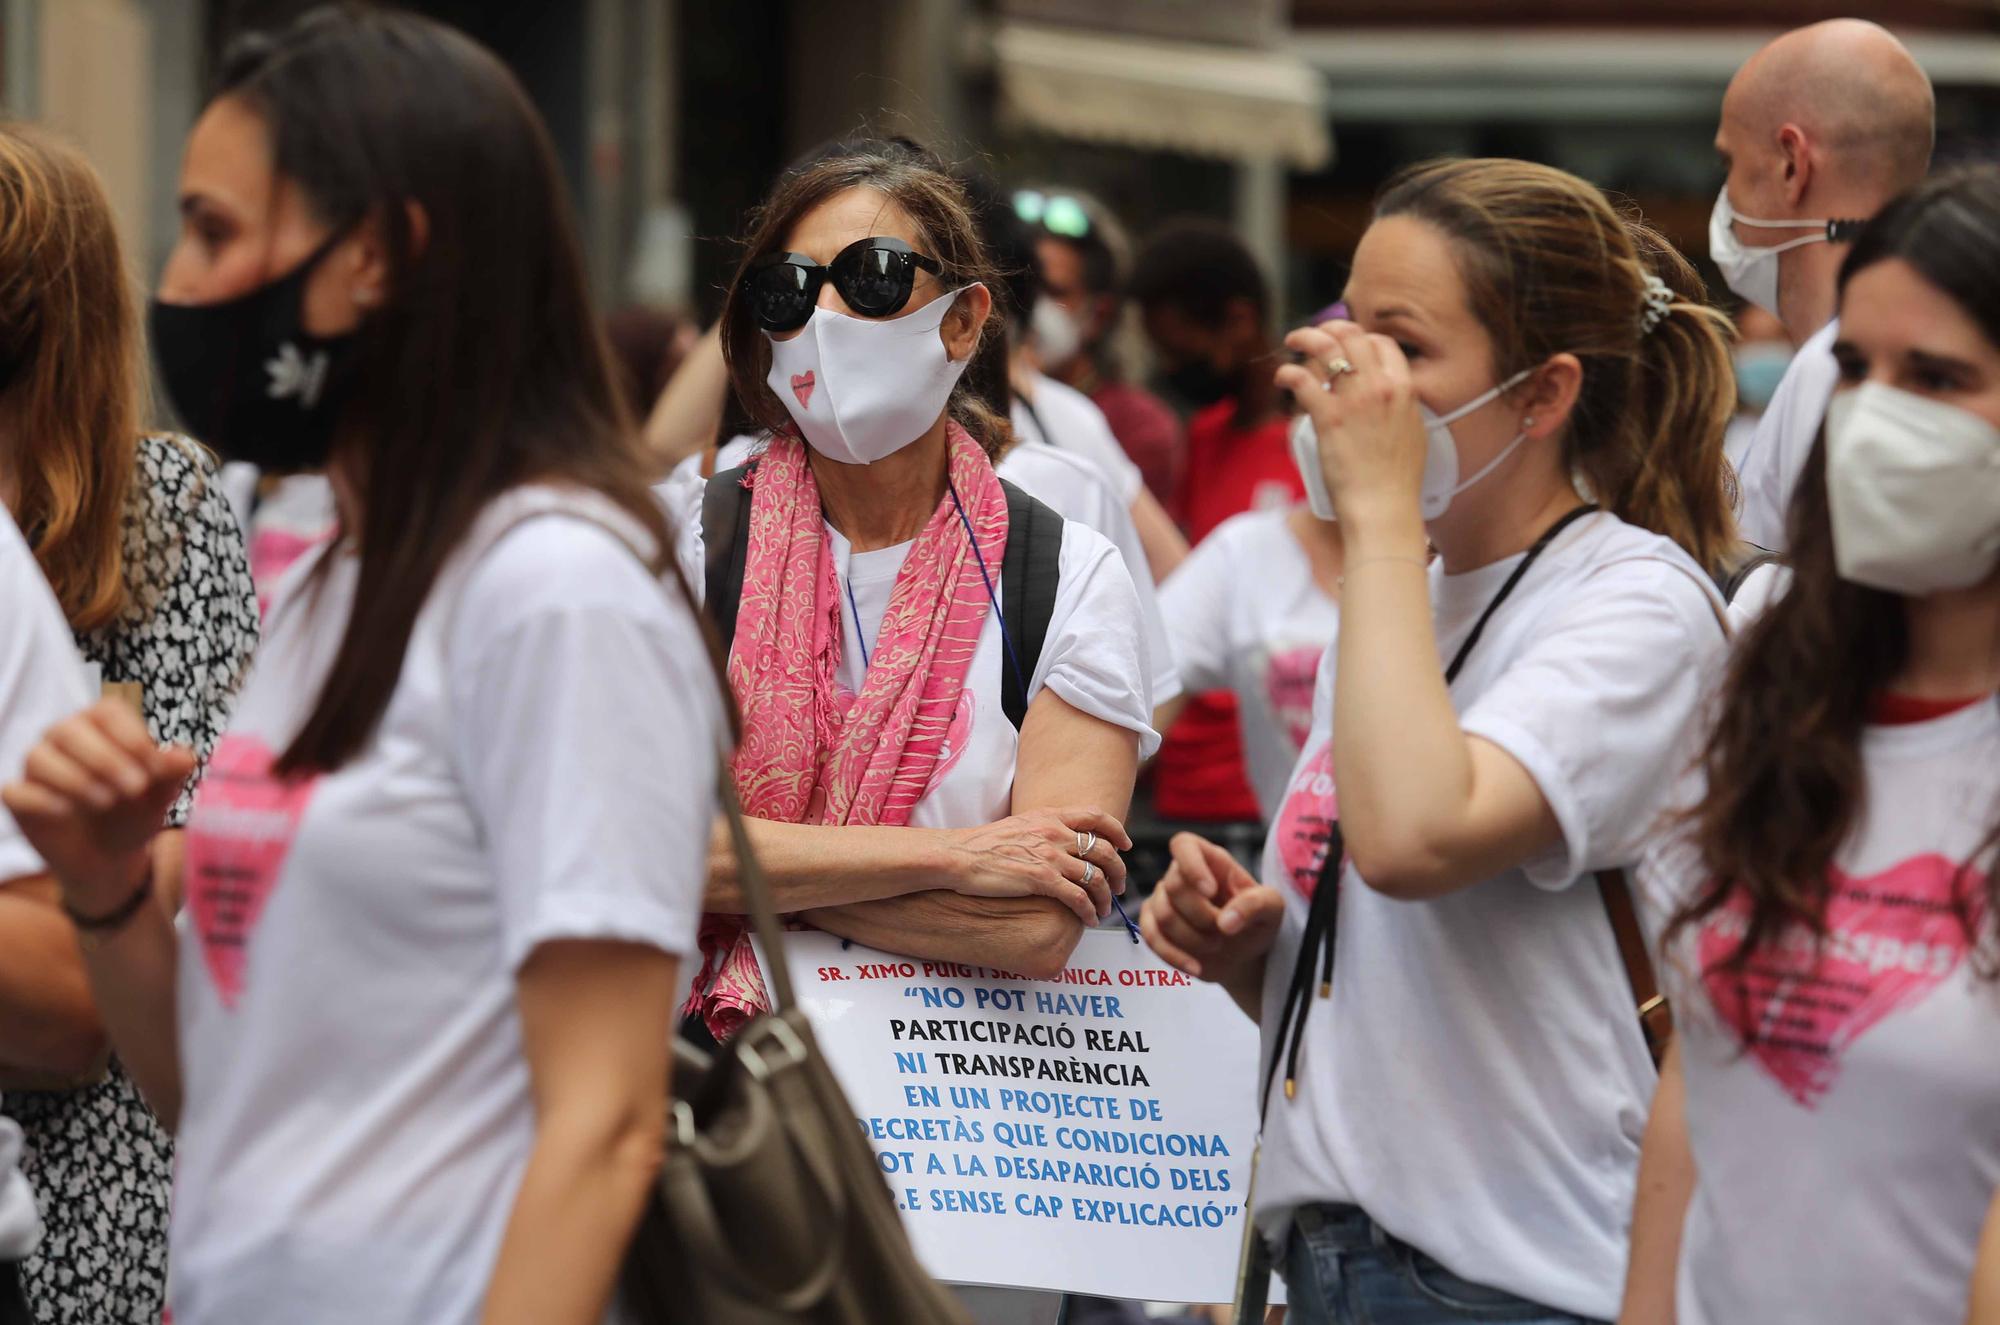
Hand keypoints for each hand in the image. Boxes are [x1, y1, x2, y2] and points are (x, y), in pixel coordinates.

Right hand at [2, 698, 192, 908]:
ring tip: (107, 802)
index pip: (107, 711)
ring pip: (38, 757)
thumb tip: (185, 757)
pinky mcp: (20, 799)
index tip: (155, 769)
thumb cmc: (135, 811)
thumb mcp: (161, 793)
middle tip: (135, 788)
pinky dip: (40, 800)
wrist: (111, 855)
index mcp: (100, 725)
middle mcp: (63, 738)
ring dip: (75, 779)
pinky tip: (68, 813)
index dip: (132, 737)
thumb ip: (172, 772)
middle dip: (106, 759)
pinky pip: (16, 791)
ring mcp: (38, 767)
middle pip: (70, 729)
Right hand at [943, 807, 1131, 925]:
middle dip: (1118, 871)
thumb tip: (1061, 844)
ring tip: (1104, 909)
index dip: (1117, 831)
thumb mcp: (1019, 826)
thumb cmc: (982, 846)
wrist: (958, 856)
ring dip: (1105, 896)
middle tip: (1118, 886)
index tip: (1125, 846)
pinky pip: (1078, 897)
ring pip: (1095, 877)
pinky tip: (1089, 919)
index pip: (1097, 817)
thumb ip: (1044, 830)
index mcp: (1050, 816)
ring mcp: (1049, 855)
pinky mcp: (1041, 878)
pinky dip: (1089, 910)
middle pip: (1104, 850)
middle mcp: (1055, 832)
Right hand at [1140, 832, 1284, 983]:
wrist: (1246, 956)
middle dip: (1200, 916)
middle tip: (1223, 933)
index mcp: (1211, 861)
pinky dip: (1173, 956)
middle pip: (1173, 887)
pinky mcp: (1155, 926)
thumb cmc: (1259, 922)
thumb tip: (1225, 922)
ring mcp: (1165, 901)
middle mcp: (1183, 876)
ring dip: (1191, 938)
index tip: (1210, 891)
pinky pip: (1151, 937)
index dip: (1191, 866)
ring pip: (1163, 915)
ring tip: (1216, 946)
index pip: (1184, 845)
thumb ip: (1254, 905)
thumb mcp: (1272, 908)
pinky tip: (1195, 968)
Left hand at [1273, 320, 1426, 527]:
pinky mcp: (1329, 418)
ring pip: (1326, 348)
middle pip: (1352, 336)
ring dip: (1305, 338)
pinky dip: (1288, 372)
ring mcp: (1355, 400)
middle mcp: (1381, 387)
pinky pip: (1302, 380)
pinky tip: (1283, 377)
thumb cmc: (1397, 481)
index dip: (1361, 337)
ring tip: (1293, 341)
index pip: (1383, 343)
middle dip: (1329, 328)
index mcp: (1404, 389)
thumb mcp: (1413, 434)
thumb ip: (1401, 410)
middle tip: (1313, 335)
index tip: (1346, 342)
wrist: (1384, 506)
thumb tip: (1391, 401)